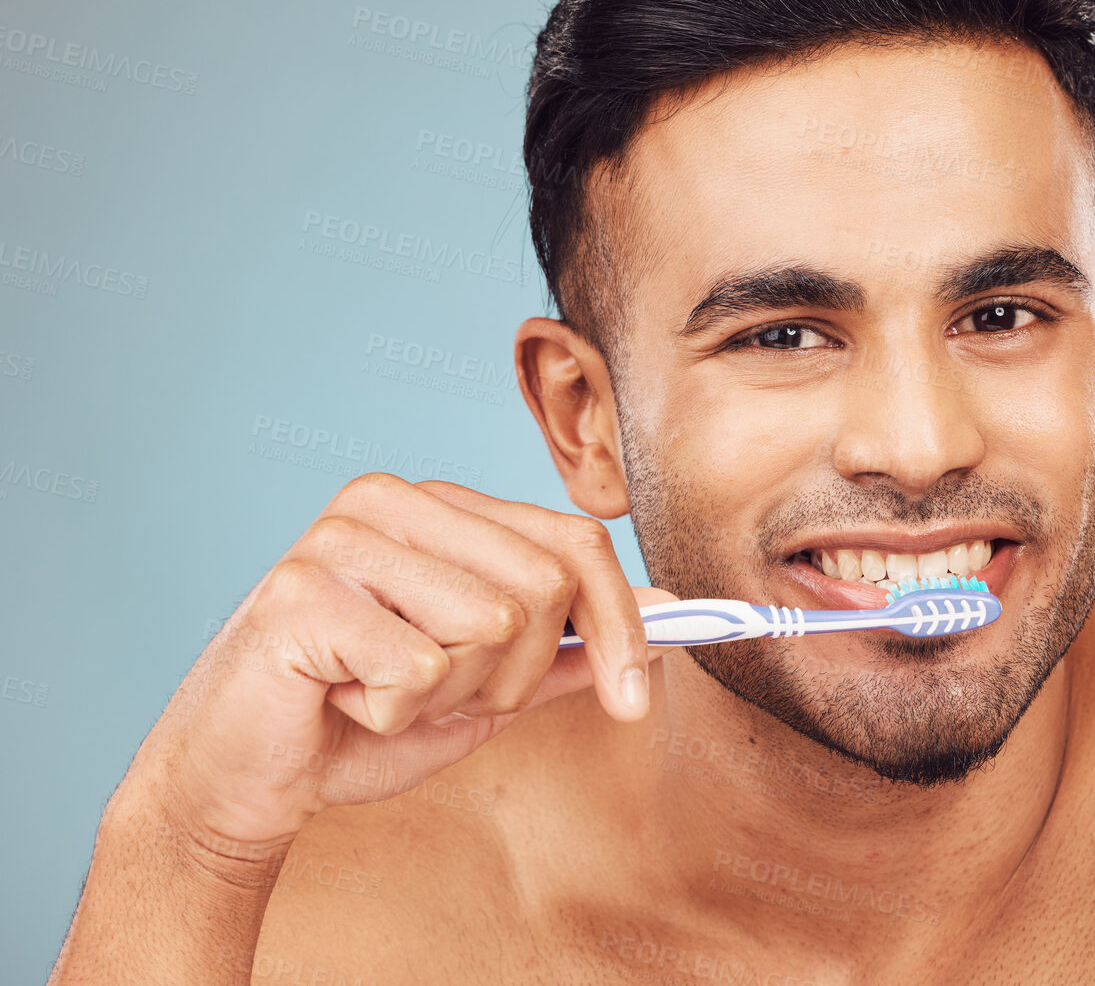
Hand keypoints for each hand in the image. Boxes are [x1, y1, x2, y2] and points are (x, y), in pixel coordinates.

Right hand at [120, 474, 672, 863]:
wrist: (245, 777)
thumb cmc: (363, 721)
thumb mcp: (488, 687)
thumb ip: (569, 645)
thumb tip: (667, 612)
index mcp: (443, 506)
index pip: (574, 542)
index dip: (621, 624)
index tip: (634, 699)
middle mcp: (394, 499)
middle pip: (545, 586)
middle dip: (516, 674)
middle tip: (441, 696)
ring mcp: (343, 536)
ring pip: (492, 624)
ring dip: (450, 695)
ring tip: (384, 693)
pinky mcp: (303, 591)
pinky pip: (420, 669)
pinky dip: (393, 714)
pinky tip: (342, 700)